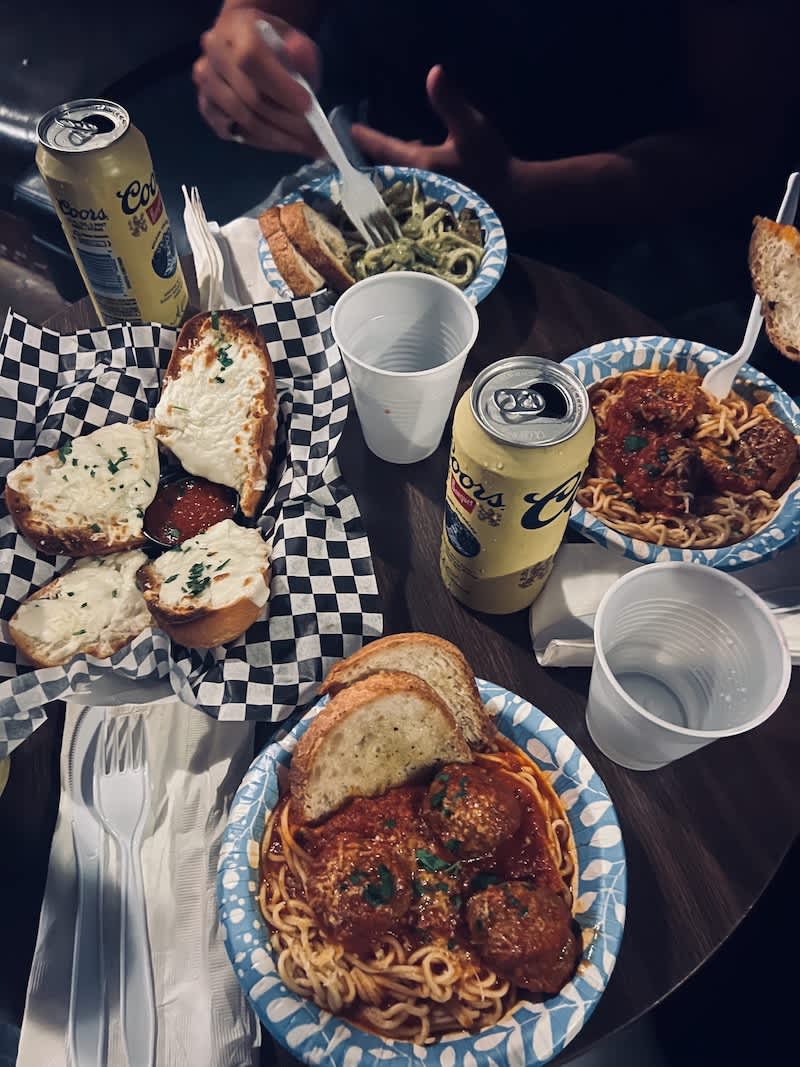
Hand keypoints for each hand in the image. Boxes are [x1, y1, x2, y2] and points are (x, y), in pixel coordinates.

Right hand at [193, 7, 320, 153]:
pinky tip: (282, 142)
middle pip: (249, 97)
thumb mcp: (295, 40)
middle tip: (314, 138)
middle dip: (286, 122)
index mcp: (236, 27)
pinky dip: (261, 142)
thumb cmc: (274, 45)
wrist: (245, 44)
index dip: (280, 87)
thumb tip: (299, 56)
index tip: (308, 107)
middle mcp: (213, 53)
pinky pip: (232, 132)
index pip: (251, 59)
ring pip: (242, 119)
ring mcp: (205, 81)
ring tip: (304, 145)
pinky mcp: (205, 105)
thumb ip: (302, 51)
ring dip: (277, 138)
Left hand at [351, 65, 512, 203]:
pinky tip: (418, 171)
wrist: (515, 200)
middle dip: (376, 158)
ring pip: (396, 184)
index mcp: (421, 165)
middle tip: (366, 145)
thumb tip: (433, 73)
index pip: (383, 150)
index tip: (351, 130)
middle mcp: (416, 186)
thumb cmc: (493, 163)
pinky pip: (408, 195)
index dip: (366, 138)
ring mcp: (423, 202)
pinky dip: (405, 181)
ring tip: (395, 154)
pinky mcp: (432, 212)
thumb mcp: (473, 128)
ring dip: (391, 170)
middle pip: (384, 171)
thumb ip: (449, 102)